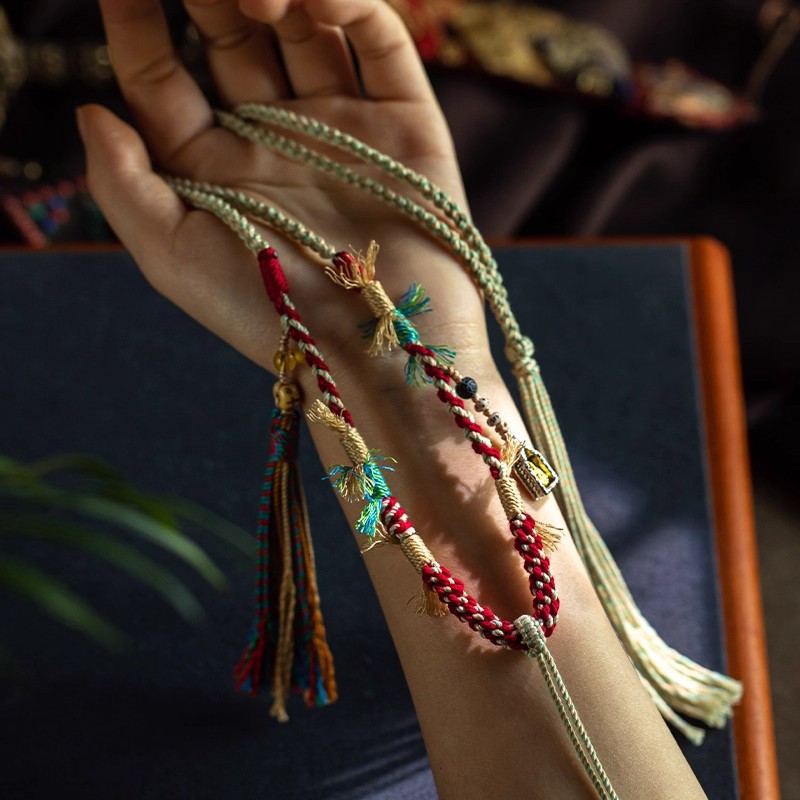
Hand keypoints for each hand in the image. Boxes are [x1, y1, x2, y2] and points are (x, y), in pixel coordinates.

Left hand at [79, 0, 488, 391]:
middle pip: (234, 36)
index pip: (166, 78)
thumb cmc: (270, 315)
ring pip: (308, 26)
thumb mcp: (173, 258)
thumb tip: (93, 110)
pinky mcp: (406, 125)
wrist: (377, 349)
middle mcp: (276, 140)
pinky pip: (379, 42)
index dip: (136, 26)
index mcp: (216, 169)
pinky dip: (350, 4)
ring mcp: (343, 128)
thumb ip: (122, 183)